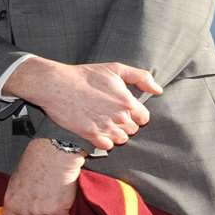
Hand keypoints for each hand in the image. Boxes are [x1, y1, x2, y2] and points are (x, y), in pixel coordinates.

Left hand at [2, 138, 82, 214]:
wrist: (53, 153)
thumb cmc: (36, 161)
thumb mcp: (18, 180)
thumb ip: (20, 197)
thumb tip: (25, 208)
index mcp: (11, 202)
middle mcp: (24, 210)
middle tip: (49, 213)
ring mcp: (41, 212)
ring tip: (59, 204)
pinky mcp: (58, 211)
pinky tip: (67, 202)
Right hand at [4, 59, 161, 150]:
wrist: (56, 84)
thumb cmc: (85, 75)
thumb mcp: (115, 69)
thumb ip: (141, 78)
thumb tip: (158, 91)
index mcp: (128, 102)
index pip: (143, 118)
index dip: (135, 114)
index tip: (123, 109)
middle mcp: (119, 117)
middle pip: (133, 129)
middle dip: (124, 123)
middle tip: (110, 114)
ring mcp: (105, 127)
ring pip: (121, 138)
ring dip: (115, 132)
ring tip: (103, 122)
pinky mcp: (90, 135)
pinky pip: (107, 145)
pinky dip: (104, 140)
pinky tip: (96, 129)